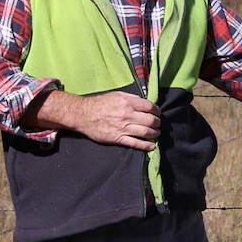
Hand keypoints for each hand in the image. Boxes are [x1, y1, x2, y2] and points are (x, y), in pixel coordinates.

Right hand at [22, 89, 160, 150]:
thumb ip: (132, 99)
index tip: (157, 113)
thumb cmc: (100, 103)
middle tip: (158, 124)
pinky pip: (136, 143)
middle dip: (157, 123)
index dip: (156, 110)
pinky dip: (146, 145)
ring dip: (155, 133)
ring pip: (146, 132)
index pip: (150, 107)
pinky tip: (152, 146)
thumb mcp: (117, 95)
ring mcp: (123, 128)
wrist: (83, 114)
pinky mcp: (118, 139)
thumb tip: (146, 102)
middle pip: (150, 120)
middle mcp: (127, 115)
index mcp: (128, 102)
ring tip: (156, 133)